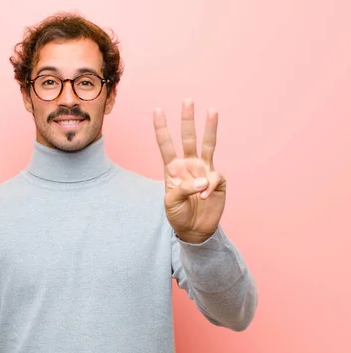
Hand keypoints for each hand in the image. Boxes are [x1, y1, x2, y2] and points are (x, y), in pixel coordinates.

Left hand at [152, 99, 225, 243]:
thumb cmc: (178, 214)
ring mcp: (204, 170)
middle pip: (188, 138)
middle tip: (188, 100)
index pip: (166, 144)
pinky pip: (214, 178)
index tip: (157, 110)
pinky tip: (204, 197)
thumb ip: (184, 188)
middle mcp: (189, 165)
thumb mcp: (172, 202)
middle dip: (187, 120)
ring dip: (210, 128)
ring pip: (208, 145)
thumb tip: (204, 180)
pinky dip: (209, 186)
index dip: (162, 127)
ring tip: (212, 111)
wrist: (193, 230)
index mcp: (172, 168)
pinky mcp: (218, 181)